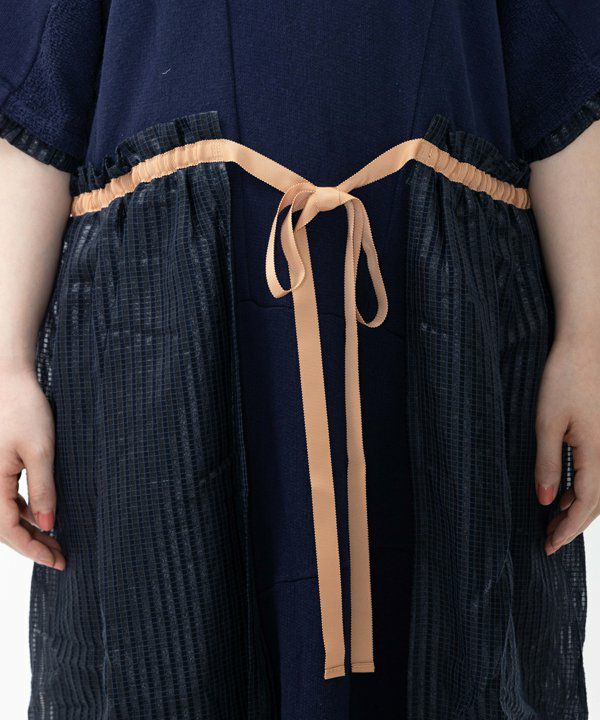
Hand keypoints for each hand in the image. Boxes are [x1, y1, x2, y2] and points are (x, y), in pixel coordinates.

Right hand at [0, 367, 64, 569]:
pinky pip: (6, 498)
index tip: (58, 560)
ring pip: (6, 514)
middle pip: (5, 527)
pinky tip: (44, 516)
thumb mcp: (41, 450)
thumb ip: (43, 489)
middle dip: (33, 545)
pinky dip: (24, 512)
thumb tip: (49, 524)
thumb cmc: (24, 409)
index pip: (8, 531)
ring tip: (56, 541)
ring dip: (29, 530)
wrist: (9, 379)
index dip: (33, 550)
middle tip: (61, 556)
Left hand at [535, 336, 599, 555]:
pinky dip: (582, 489)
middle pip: (596, 503)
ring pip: (599, 490)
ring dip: (578, 508)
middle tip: (548, 540)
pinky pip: (597, 472)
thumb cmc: (563, 378)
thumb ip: (547, 463)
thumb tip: (545, 500)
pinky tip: (563, 491)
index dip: (567, 529)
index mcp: (597, 453)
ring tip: (553, 520)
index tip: (549, 547)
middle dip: (573, 525)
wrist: (584, 345)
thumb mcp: (546, 423)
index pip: (585, 504)